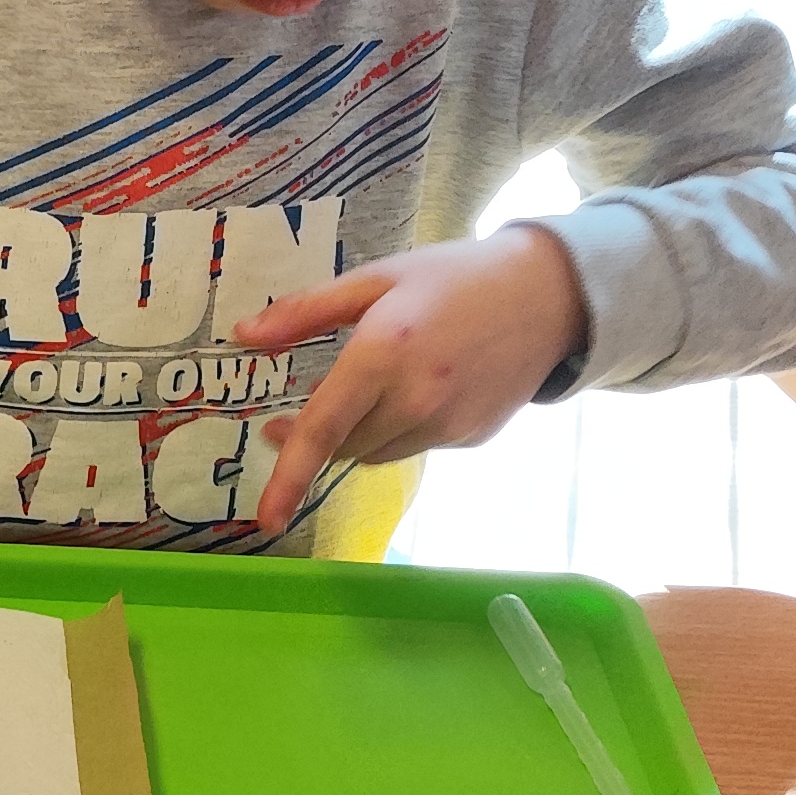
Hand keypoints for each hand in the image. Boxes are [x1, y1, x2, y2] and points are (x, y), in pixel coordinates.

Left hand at [233, 226, 588, 536]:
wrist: (550, 294)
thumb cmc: (454, 277)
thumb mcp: (376, 278)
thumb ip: (306, 311)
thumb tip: (245, 337)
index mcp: (382, 355)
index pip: (323, 430)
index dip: (289, 477)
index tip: (265, 517)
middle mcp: (415, 401)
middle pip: (345, 445)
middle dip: (315, 436)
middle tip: (290, 415)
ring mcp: (448, 425)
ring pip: (377, 452)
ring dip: (358, 433)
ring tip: (368, 390)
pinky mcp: (472, 437)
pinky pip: (415, 446)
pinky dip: (401, 429)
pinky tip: (419, 390)